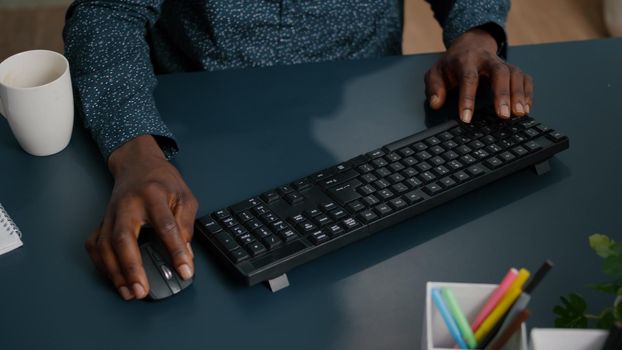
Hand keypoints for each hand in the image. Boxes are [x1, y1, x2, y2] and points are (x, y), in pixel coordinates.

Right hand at [85, 135, 197, 299]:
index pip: (166, 226)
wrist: (137, 163)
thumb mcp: (185, 196)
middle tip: (142, 290)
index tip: (185, 271)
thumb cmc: (162, 180)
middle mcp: (128, 205)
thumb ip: (186, 224)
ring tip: (129, 292)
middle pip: (124, 238)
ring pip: (105, 245)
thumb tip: (186, 254)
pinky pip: (95, 244)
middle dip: (132, 267)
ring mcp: (111, 213)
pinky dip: (101, 264)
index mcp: (153, 195)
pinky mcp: (102, 220)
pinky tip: (112, 278)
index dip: (177, 251)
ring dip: (115, 272)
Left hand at [424, 28, 532, 122]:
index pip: (468, 78)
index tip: (466, 118)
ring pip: (515, 74)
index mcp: (466, 60)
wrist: (469, 45)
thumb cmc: (452, 64)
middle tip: (503, 115)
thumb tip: (436, 103)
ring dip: (519, 94)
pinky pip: (524, 78)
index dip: (467, 99)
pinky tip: (526, 108)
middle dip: (502, 94)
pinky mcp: (513, 69)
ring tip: (519, 113)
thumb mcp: (435, 73)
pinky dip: (528, 92)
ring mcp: (502, 63)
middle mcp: (487, 59)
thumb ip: (434, 87)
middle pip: (499, 72)